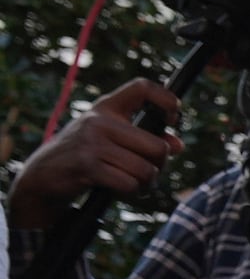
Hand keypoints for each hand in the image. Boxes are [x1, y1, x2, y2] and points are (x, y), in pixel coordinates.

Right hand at [10, 81, 182, 228]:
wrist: (43, 175)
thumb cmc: (85, 155)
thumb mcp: (112, 139)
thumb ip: (145, 138)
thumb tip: (178, 145)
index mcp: (106, 107)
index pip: (142, 87)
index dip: (166, 100)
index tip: (172, 119)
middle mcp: (99, 120)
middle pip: (158, 147)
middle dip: (160, 166)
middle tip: (149, 172)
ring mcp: (91, 142)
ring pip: (146, 170)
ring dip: (146, 184)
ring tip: (135, 183)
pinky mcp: (87, 165)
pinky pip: (129, 184)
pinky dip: (131, 192)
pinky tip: (121, 189)